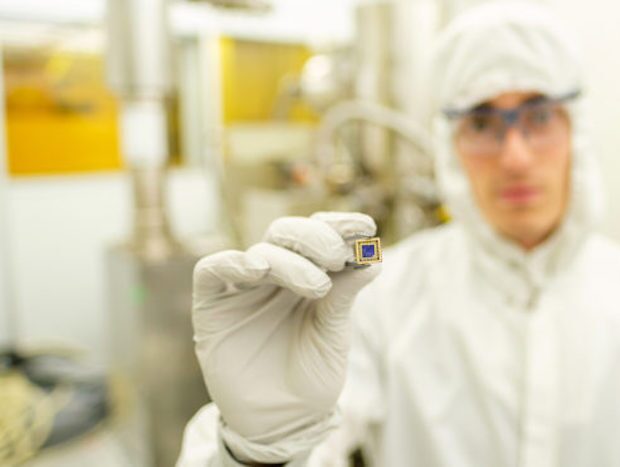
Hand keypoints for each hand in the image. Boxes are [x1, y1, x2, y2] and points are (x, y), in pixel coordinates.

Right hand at [192, 212, 380, 461]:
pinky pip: (213, 270)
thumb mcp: (333, 336)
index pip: (320, 237)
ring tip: (316, 285)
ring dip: (291, 260)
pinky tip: (258, 270)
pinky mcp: (213, 305)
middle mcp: (276, 276)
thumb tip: (374, 259)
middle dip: (316, 238)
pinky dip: (232, 263)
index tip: (366, 227)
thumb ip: (344, 297)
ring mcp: (244, 288)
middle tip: (337, 257)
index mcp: (308, 277)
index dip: (339, 226)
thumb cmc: (311, 379)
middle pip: (287, 233)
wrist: (281, 423)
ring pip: (262, 251)